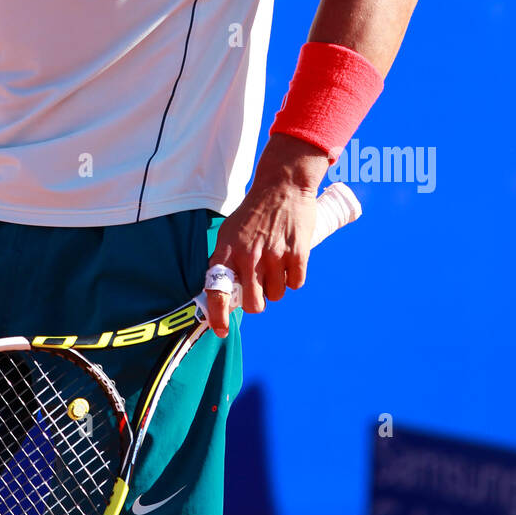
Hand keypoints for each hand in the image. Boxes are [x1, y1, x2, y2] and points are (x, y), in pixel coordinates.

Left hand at [204, 135, 327, 335]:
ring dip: (277, 287)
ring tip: (276, 264)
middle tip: (260, 289)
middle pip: (253, 304)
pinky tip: (290, 261)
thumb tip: (226, 292)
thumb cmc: (255, 211)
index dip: (217, 316)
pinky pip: (296, 284)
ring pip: (277, 295)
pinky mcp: (297, 254)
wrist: (282, 184)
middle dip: (257, 302)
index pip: (217, 291)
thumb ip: (227, 260)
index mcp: (228, 250)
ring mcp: (274, 256)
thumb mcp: (231, 231)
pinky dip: (294, 278)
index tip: (221, 330)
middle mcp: (249, 256)